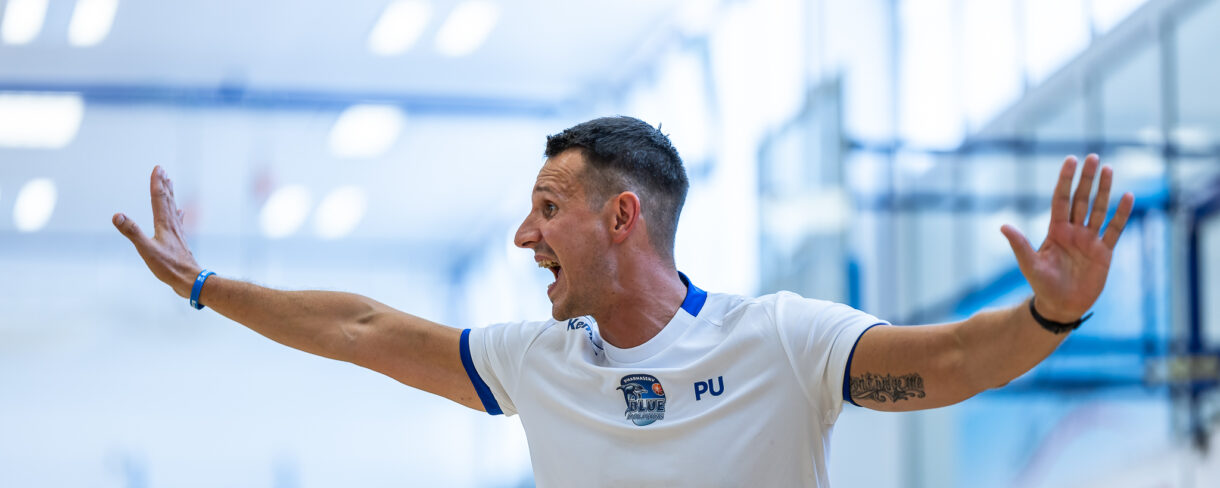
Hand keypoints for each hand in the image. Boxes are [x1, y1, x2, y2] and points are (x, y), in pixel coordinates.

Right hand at [113, 166, 201, 297]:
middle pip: (168, 200)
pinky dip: (177, 213)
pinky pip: (177, 222)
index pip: (159, 199)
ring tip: (170, 184)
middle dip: (164, 185)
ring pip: (173, 209)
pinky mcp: (179, 241)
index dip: (157, 183)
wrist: (190, 280)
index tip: (158, 168)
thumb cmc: (169, 267)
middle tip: (163, 170)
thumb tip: (117, 215)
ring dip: (170, 195)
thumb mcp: (146, 250)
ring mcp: (177, 233)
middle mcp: (172, 225)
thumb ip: (132, 232)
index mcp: (164, 224)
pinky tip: (180, 212)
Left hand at [1000, 154, 1134, 321]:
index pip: (1061, 199)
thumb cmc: (1042, 285)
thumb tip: (1002, 226)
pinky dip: (1122, 214)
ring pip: (1099, 210)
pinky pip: (1115, 230)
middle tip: (1093, 157)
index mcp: (1055, 230)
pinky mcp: (1104, 252)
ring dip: (1104, 190)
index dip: (1065, 180)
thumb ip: (1020, 244)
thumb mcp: (1029, 264)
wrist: (1061, 306)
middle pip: (1082, 199)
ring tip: (1110, 169)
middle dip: (1087, 179)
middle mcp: (1074, 231)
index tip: (1071, 160)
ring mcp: (1090, 240)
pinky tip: (1128, 197)